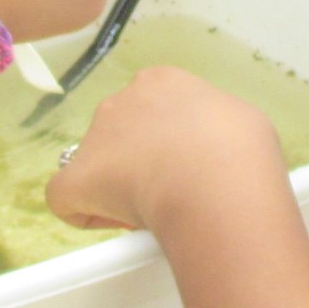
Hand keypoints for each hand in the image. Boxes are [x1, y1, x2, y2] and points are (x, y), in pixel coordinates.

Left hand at [46, 67, 286, 240]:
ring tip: (153, 212)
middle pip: (122, 134)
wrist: (217, 182)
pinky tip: (115, 224)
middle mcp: (122, 101)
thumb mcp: (241, 120)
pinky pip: (67, 197)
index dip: (166, 141)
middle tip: (171, 191)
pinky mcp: (75, 178)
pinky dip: (86, 213)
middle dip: (140, 162)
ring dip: (117, 186)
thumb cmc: (241, 152)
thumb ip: (215, 125)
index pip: (153, 109)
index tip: (184, 166)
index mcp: (162, 83)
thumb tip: (214, 144)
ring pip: (96, 164)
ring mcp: (94, 137)